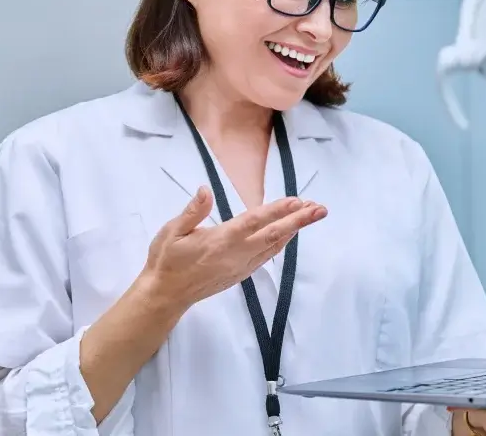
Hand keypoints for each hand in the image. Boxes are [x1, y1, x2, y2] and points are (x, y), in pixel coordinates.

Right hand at [142, 186, 326, 308]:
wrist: (165, 295)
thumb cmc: (166, 260)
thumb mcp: (171, 232)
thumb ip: (192, 212)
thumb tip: (205, 190)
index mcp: (220, 240)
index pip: (254, 222)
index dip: (276, 211)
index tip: (296, 201)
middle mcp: (236, 254)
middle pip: (273, 234)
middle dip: (298, 220)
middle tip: (320, 209)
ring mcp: (241, 265)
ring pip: (274, 245)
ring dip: (294, 230)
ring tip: (311, 215)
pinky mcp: (241, 273)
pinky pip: (267, 256)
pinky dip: (282, 243)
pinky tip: (289, 234)